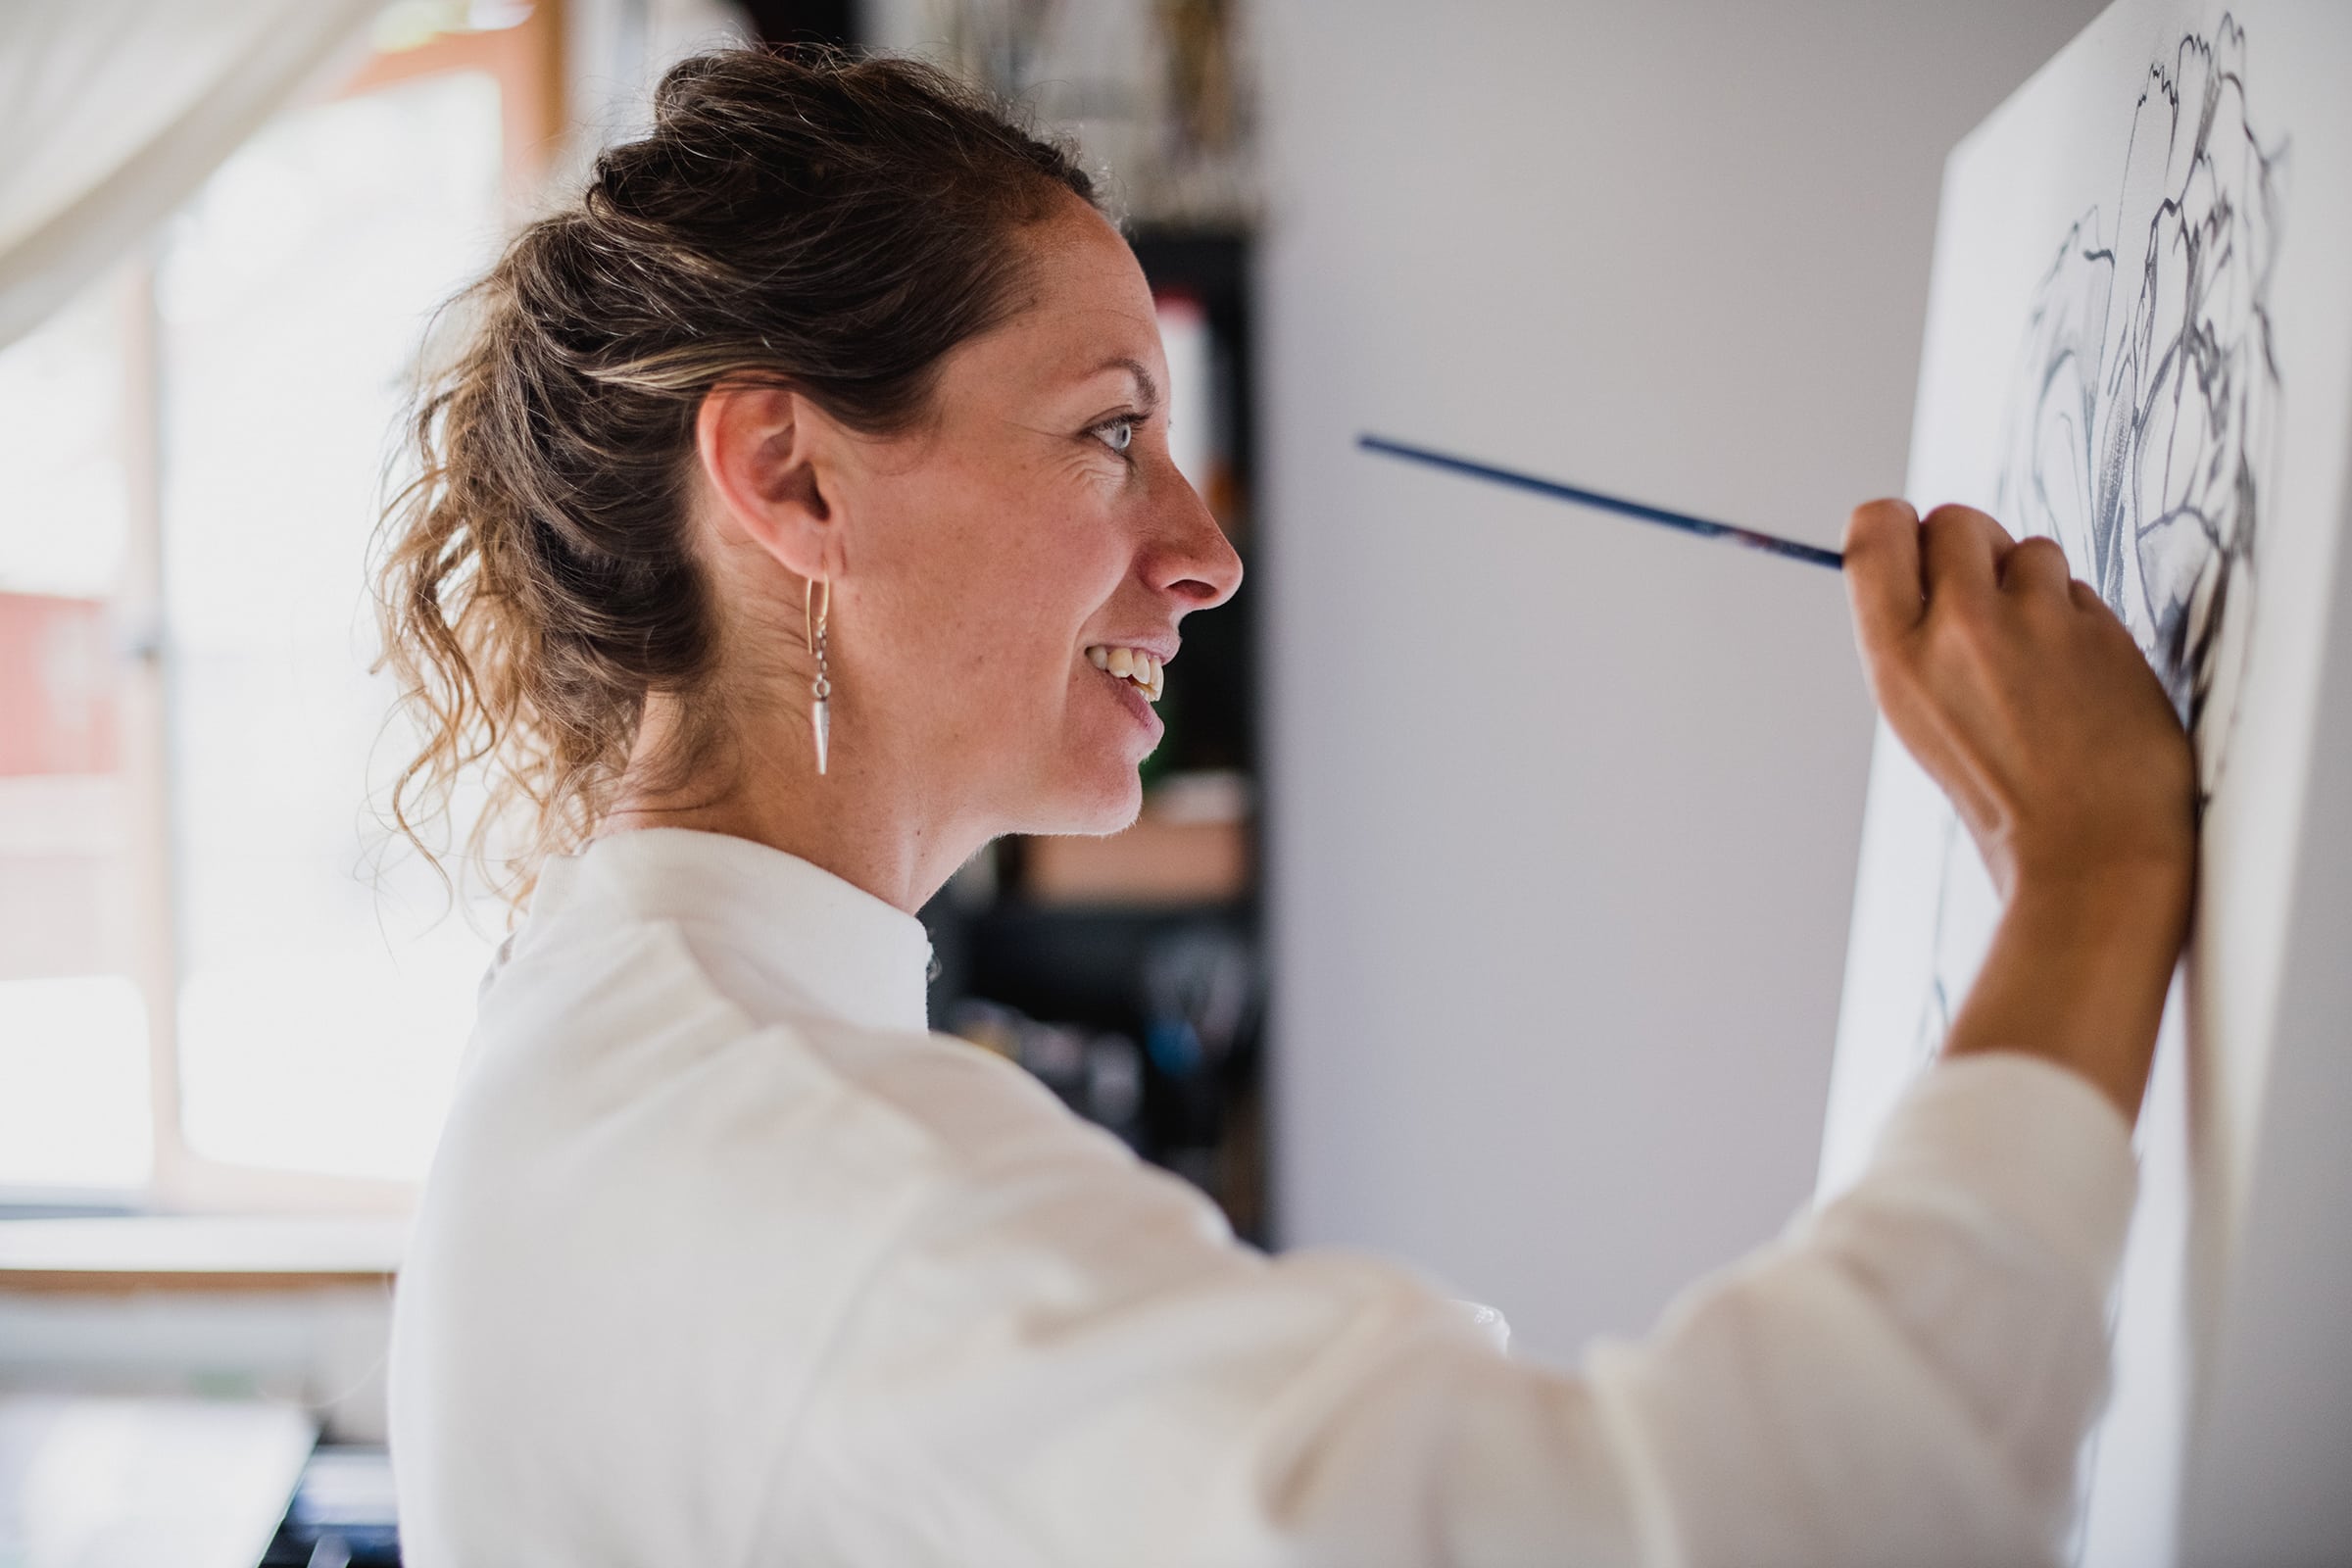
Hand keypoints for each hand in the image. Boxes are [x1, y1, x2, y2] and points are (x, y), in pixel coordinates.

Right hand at [1842, 500, 2193, 910]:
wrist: (2090, 856)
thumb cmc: (2003, 796)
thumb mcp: (1922, 716)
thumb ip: (1919, 635)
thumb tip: (1933, 555)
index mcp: (1896, 657)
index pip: (1875, 529)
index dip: (1898, 525)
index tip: (1917, 549)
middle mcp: (1959, 628)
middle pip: (1956, 520)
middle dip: (1975, 549)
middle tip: (1989, 604)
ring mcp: (2037, 625)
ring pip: (2031, 548)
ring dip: (2036, 586)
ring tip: (2041, 657)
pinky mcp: (2102, 631)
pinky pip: (2083, 592)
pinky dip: (2082, 624)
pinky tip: (2083, 681)